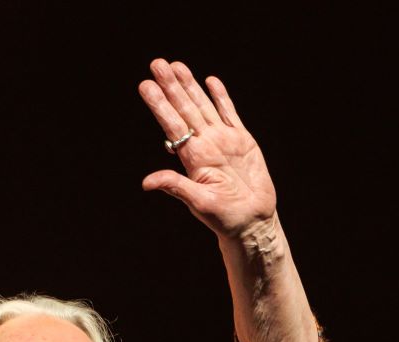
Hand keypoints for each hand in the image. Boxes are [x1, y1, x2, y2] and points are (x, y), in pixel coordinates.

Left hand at [138, 60, 276, 241]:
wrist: (253, 222)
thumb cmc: (225, 218)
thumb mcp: (198, 203)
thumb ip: (175, 187)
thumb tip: (146, 182)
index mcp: (194, 159)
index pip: (173, 125)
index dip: (159, 105)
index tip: (145, 85)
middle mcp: (206, 146)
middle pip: (185, 110)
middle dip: (171, 86)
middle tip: (157, 64)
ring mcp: (224, 141)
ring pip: (204, 106)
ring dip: (190, 86)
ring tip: (177, 66)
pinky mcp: (243, 141)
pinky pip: (230, 114)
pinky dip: (221, 98)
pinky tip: (210, 82)